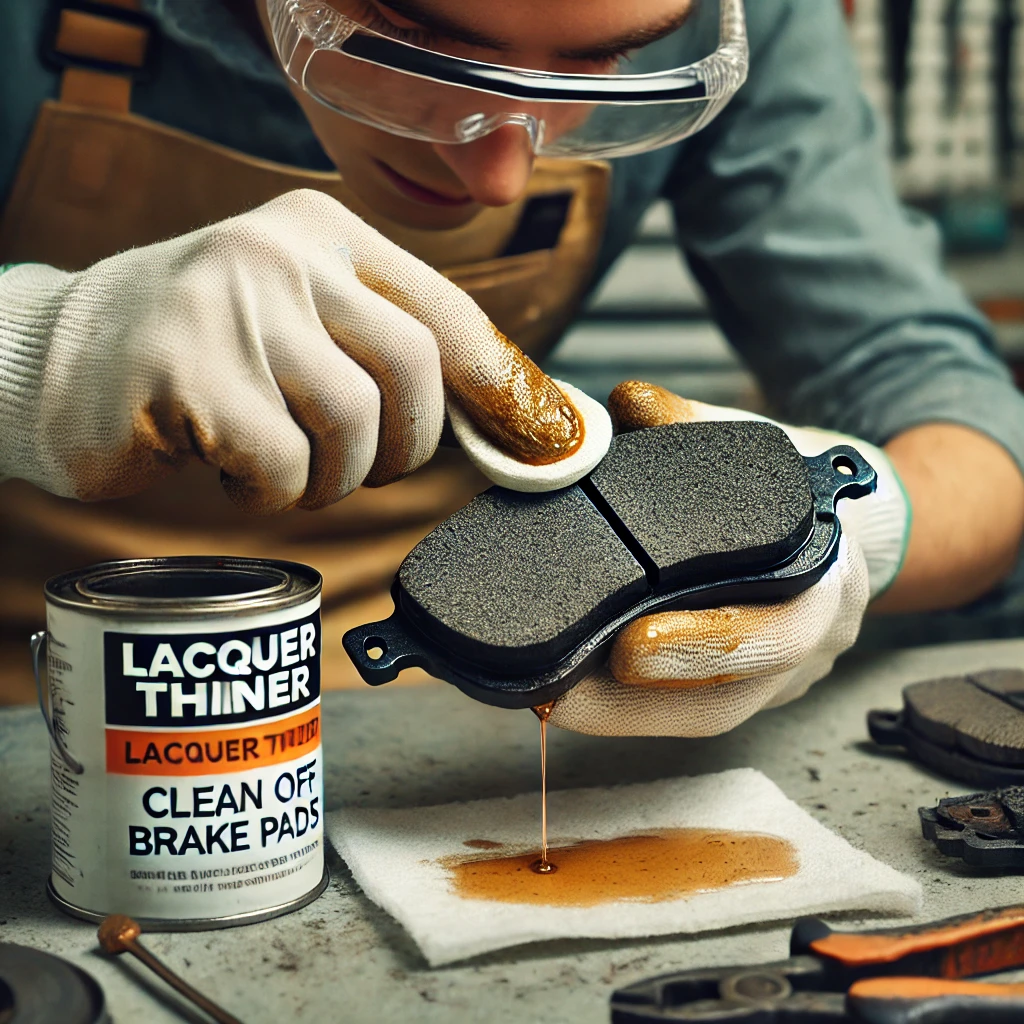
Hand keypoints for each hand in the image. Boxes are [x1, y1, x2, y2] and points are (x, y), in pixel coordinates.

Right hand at [0, 189, 580, 512]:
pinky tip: (234, 474)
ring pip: (352, 425)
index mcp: (322, 233)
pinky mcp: (186, 370)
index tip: (542, 433)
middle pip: (414, 370)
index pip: (446, 308)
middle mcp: (282, 252)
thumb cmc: (197, 357)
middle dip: (406, 448)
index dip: (501, 382)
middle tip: (364, 469)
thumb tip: (495, 411)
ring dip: (333, 478)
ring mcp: (232, 304)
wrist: (56, 361)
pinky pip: (284, 464)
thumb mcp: (295, 323)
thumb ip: (376, 348)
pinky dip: (272, 494)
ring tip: (284, 470)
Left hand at [548, 382, 909, 737]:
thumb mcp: (757, 447)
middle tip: (558, 690)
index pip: (774, 632)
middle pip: (725, 700)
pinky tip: (566, 695)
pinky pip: (684, 714)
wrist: (841, 533)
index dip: (704, 647)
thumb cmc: (795, 491)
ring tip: (544, 697)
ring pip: (696, 718)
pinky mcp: (742, 691)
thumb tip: (628, 403)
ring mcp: (774, 680)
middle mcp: (803, 646)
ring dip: (616, 716)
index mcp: (819, 582)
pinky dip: (623, 710)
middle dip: (637, 701)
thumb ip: (693, 423)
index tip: (629, 646)